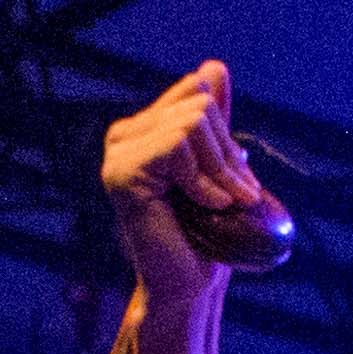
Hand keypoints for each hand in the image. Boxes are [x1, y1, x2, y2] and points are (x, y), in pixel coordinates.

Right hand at [98, 58, 281, 353]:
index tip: (234, 178)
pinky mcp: (122, 174)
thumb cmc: (205, 234)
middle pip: (198, 102)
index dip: (225, 133)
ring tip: (221, 204)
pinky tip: (205, 207)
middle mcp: (122, 136)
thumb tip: (214, 66)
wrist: (190, 287)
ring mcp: (118, 154)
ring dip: (221, 170)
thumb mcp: (216, 166)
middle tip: (234, 195)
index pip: (196, 89)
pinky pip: (178, 148)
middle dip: (226, 152)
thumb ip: (211, 118)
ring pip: (192, 122)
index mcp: (141, 130)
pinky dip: (204, 180)